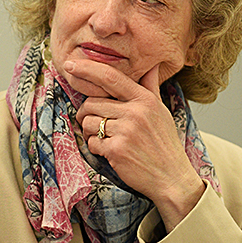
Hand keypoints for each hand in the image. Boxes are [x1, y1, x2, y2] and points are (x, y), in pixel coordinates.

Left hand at [67, 60, 204, 228]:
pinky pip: (92, 142)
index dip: (86, 69)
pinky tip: (109, 151)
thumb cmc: (164, 144)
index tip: (70, 65)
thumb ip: (151, 88)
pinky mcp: (116, 149)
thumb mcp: (161, 112)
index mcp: (145, 100)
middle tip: (91, 122)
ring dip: (90, 131)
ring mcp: (126, 131)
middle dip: (85, 113)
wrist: (171, 177)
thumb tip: (152, 66)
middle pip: (92, 103)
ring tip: (104, 138)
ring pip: (89, 122)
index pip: (110, 77)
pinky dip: (96, 147)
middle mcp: (136, 112)